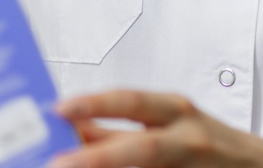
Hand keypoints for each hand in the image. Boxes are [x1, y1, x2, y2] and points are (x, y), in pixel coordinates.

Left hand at [48, 90, 262, 167]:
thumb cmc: (208, 147)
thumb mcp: (165, 127)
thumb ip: (118, 131)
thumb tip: (68, 128)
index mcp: (173, 110)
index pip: (126, 102)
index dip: (90, 104)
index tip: (54, 109)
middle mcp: (188, 134)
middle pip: (141, 146)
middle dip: (98, 155)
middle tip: (56, 163)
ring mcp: (199, 162)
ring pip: (150, 164)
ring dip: (111, 166)